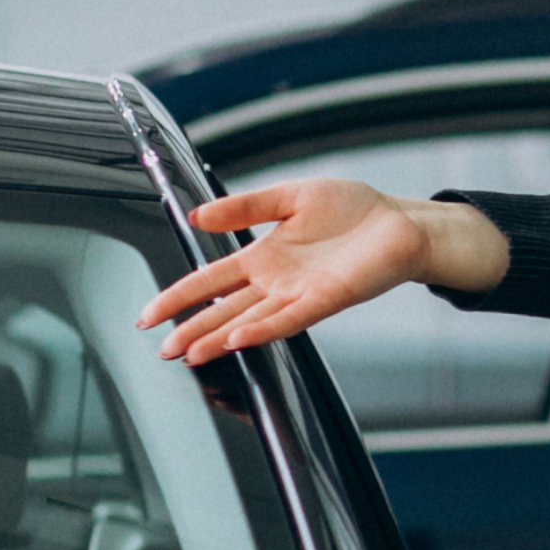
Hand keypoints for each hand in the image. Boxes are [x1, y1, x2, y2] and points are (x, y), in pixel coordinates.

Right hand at [132, 178, 505, 365]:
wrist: (401, 222)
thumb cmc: (353, 211)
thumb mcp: (290, 197)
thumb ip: (246, 207)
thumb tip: (199, 215)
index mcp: (263, 257)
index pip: (210, 279)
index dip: (179, 296)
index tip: (148, 314)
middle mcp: (277, 281)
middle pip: (223, 308)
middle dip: (191, 328)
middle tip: (161, 348)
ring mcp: (300, 293)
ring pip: (250, 320)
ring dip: (219, 336)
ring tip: (190, 353)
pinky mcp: (327, 299)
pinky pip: (289, 318)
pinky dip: (263, 328)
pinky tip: (238, 338)